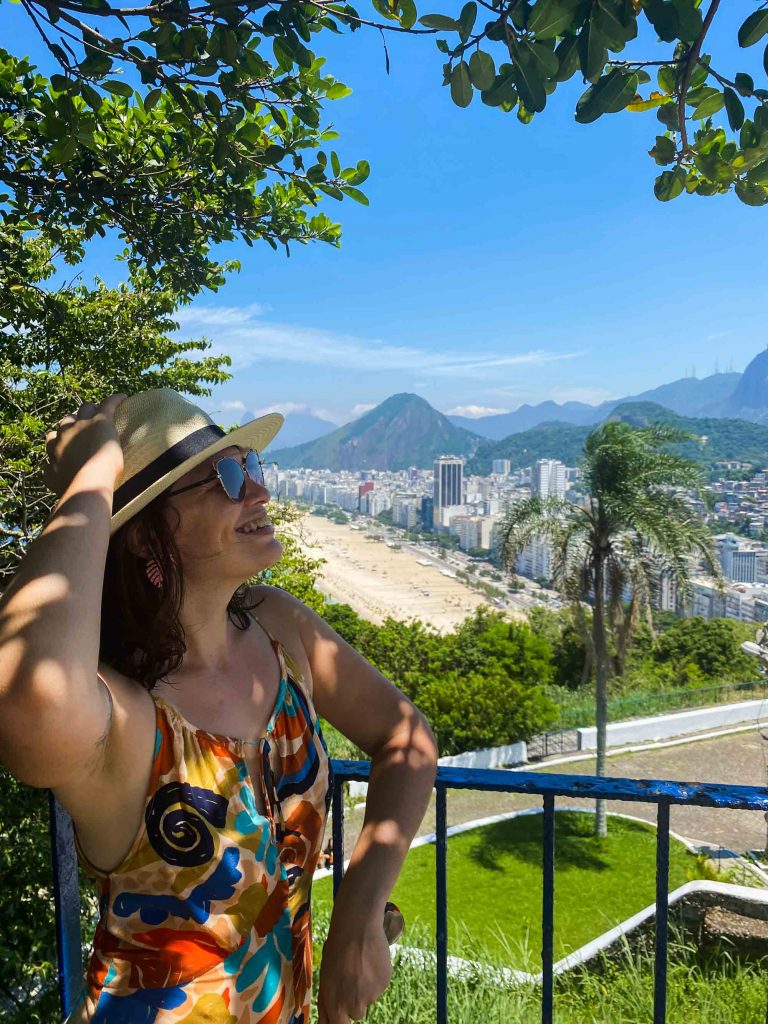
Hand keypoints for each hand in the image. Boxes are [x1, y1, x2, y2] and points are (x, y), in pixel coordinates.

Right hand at [43, 394, 126, 498]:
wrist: (87, 482)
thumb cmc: (71, 486)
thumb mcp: (53, 480)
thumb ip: (48, 471)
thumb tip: (44, 466)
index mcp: (54, 446)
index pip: (53, 435)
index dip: (61, 436)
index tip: (68, 441)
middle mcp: (66, 432)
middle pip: (68, 420)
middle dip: (74, 421)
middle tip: (85, 427)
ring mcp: (83, 424)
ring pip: (86, 408)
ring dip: (91, 410)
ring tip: (100, 412)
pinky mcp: (101, 421)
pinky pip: (108, 404)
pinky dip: (115, 400)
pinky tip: (123, 397)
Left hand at [317, 907, 392, 1023]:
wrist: (357, 927)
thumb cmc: (335, 950)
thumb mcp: (324, 978)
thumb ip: (325, 1003)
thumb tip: (325, 1022)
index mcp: (335, 1005)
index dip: (340, 1020)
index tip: (341, 1013)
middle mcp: (354, 1005)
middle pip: (356, 1015)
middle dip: (353, 1002)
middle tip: (350, 979)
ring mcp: (371, 996)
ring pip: (368, 999)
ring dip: (365, 989)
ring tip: (360, 966)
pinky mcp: (384, 985)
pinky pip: (379, 987)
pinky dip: (376, 978)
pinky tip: (370, 961)